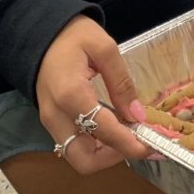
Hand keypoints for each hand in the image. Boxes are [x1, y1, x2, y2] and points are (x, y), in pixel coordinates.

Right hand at [35, 15, 149, 173]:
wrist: (40, 33)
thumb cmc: (73, 36)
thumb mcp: (104, 48)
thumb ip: (122, 82)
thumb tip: (138, 115)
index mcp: (70, 94)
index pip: (103, 131)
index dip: (130, 144)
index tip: (153, 145)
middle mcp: (56, 116)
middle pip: (85, 160)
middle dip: (115, 157)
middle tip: (140, 141)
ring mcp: (50, 122)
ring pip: (78, 157)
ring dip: (106, 154)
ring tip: (130, 135)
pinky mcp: (51, 122)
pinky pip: (73, 145)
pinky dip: (96, 145)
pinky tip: (114, 129)